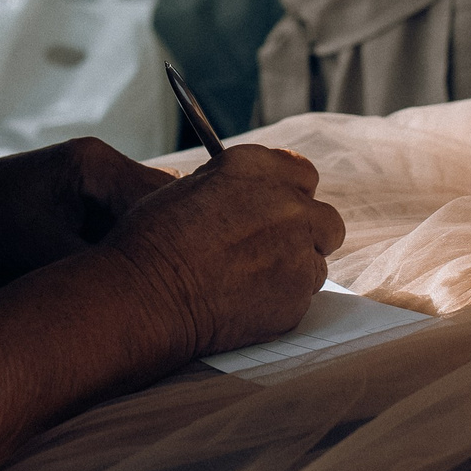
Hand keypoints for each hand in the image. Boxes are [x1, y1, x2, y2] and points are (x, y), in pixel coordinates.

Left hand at [0, 138, 179, 307]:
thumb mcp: (42, 249)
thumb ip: (95, 266)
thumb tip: (141, 295)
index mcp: (94, 163)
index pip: (159, 199)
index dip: (178, 238)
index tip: (191, 276)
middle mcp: (101, 165)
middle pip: (158, 207)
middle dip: (168, 246)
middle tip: (180, 288)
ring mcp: (93, 183)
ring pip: (143, 221)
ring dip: (148, 252)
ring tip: (156, 289)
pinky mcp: (84, 204)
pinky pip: (121, 228)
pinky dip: (127, 254)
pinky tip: (128, 283)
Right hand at [99, 145, 344, 358]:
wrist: (146, 295)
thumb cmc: (154, 240)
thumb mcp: (191, 187)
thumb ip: (236, 184)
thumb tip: (252, 194)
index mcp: (259, 169)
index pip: (303, 173)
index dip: (291, 194)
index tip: (279, 209)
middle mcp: (288, 205)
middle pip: (324, 219)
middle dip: (305, 234)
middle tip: (273, 250)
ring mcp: (298, 251)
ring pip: (317, 261)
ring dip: (294, 269)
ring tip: (249, 281)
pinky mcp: (297, 296)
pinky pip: (303, 297)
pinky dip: (282, 300)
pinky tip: (245, 302)